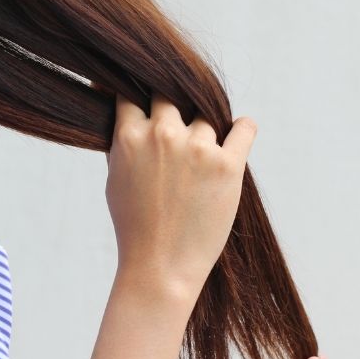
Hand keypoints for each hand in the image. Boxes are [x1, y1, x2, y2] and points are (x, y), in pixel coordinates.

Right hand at [104, 92, 256, 295]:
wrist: (160, 267)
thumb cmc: (134, 226)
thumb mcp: (114, 177)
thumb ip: (122, 140)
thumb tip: (126, 108)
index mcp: (130, 135)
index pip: (134, 91)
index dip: (141, 93)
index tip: (148, 99)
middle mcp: (165, 135)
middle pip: (172, 93)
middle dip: (174, 107)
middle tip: (179, 127)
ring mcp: (198, 148)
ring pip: (207, 115)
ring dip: (206, 128)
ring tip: (202, 154)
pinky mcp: (230, 165)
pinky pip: (244, 128)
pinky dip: (242, 128)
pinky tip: (237, 134)